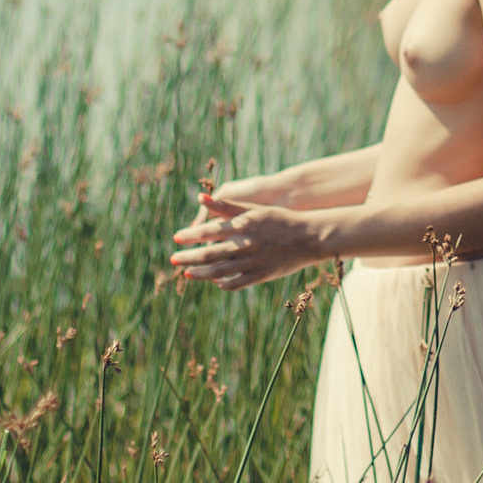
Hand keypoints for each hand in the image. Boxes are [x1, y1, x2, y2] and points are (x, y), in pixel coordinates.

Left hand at [169, 194, 327, 290]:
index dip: (191, 236)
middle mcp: (245, 245)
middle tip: (173, 259)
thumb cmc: (279, 219)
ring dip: (200, 273)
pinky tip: (214, 281)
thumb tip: (199, 198)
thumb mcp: (253, 208)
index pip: (209, 231)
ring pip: (219, 271)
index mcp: (242, 226)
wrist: (308, 237)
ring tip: (187, 272)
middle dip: (189, 257)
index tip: (176, 238)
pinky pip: (236, 284)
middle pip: (210, 254)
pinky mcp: (260, 276)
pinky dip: (222, 284)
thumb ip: (225, 205)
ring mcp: (252, 263)